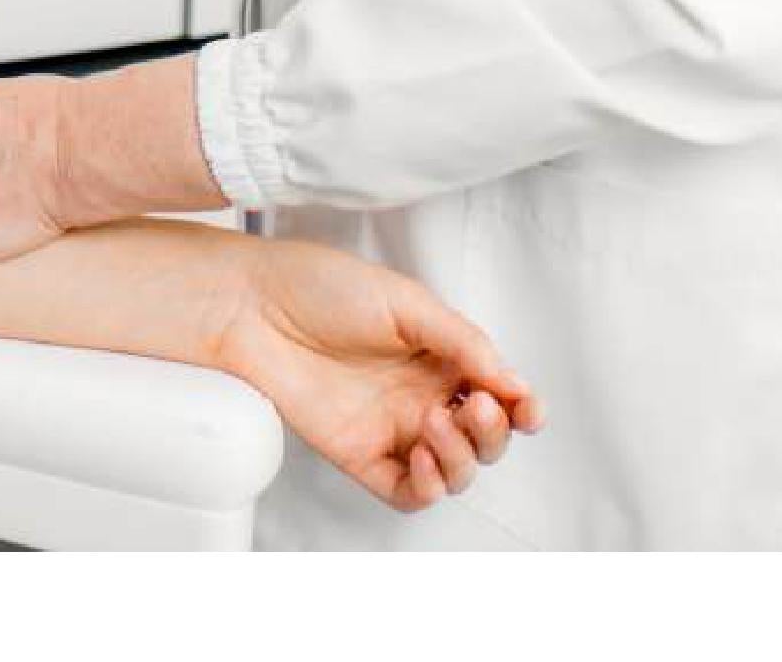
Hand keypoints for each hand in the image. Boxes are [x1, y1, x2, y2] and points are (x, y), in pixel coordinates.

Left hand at [212, 240, 543, 515]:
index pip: (498, 395)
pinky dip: (427, 489)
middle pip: (484, 441)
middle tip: (473, 406)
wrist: (255, 304)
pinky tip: (423, 461)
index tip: (526, 406)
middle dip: (493, 432)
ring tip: (436, 425)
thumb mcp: (406, 301)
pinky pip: (407, 493)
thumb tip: (509, 379)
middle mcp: (422, 397)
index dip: (521, 408)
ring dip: (462, 459)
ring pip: (454, 472)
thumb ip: (462, 340)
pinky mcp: (360, 455)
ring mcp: (393, 429)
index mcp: (441, 357)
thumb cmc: (323, 287)